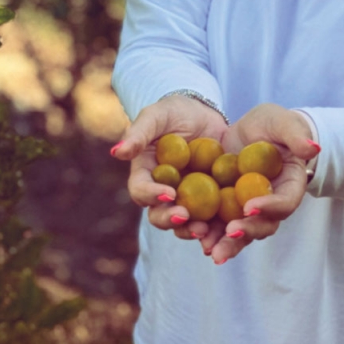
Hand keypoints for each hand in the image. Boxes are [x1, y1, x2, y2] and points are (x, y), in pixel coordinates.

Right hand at [110, 95, 227, 243]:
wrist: (204, 115)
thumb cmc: (173, 112)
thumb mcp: (156, 116)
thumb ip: (138, 133)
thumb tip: (117, 152)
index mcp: (145, 175)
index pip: (141, 190)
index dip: (151, 195)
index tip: (168, 192)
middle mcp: (162, 192)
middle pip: (159, 215)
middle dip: (169, 220)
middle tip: (184, 216)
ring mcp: (186, 200)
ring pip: (183, 224)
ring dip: (190, 231)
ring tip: (204, 230)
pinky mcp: (209, 203)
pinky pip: (211, 221)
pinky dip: (216, 230)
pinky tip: (226, 231)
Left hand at [197, 105, 320, 264]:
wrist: (250, 132)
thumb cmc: (273, 126)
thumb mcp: (284, 123)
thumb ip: (296, 135)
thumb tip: (312, 148)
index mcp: (289, 187)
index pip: (285, 202)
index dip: (270, 208)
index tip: (249, 207)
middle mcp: (270, 205)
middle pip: (263, 226)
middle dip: (247, 232)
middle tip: (230, 233)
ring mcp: (247, 210)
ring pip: (239, 232)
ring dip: (225, 243)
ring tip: (209, 248)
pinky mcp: (225, 208)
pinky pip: (216, 225)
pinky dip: (206, 232)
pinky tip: (192, 235)